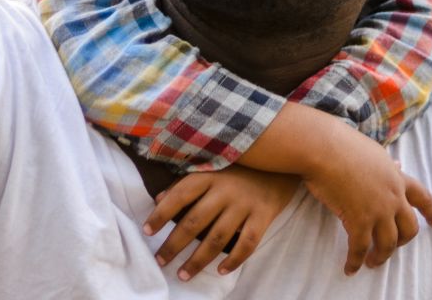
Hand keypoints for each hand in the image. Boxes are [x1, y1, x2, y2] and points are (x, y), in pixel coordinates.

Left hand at [143, 166, 298, 279]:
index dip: (161, 214)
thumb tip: (159, 197)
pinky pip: (248, 243)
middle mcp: (226, 190)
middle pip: (194, 222)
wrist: (285, 157)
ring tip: (183, 274)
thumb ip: (188, 180)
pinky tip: (221, 271)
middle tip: (160, 262)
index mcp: (210, 174)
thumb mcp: (214, 164)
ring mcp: (245, 204)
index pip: (179, 195)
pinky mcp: (264, 216)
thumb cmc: (242, 164)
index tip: (146, 231)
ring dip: (198, 259)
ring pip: (217, 238)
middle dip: (174, 245)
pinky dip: (234, 260)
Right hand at [303, 123, 431, 275]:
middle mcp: (393, 196)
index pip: (422, 197)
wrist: (324, 147)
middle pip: (409, 228)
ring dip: (381, 256)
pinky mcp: (359, 220)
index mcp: (397, 178)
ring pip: (389, 243)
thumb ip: (388, 164)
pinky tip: (350, 268)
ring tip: (372, 262)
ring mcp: (378, 210)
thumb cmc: (343, 144)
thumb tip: (399, 165)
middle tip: (394, 247)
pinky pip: (361, 248)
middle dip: (403, 241)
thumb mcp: (374, 152)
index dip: (431, 212)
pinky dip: (355, 261)